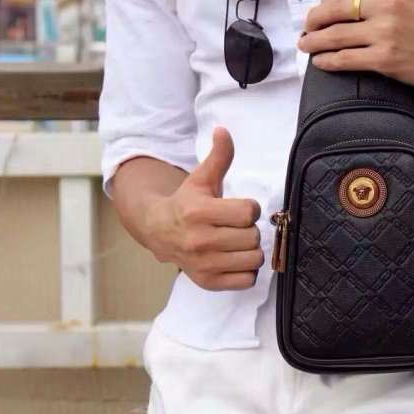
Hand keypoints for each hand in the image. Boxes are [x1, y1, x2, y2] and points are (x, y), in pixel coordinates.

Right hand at [144, 127, 262, 290]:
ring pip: (254, 259)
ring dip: (251, 250)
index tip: (239, 208)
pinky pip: (247, 280)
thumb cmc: (187, 202)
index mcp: (199, 212)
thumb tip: (223, 130)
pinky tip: (234, 258)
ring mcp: (204, 264)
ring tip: (237, 242)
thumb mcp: (202, 178)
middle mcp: (200, 241)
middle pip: (253, 237)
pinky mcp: (208, 282)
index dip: (250, 208)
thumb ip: (218, 157)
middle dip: (250, 229)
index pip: (249, 212)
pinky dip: (246, 271)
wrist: (159, 231)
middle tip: (236, 226)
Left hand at [298, 0, 413, 89]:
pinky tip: (321, 62)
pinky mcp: (384, 59)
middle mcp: (386, 6)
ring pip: (335, 35)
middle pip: (334, 9)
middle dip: (314, 20)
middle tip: (307, 28)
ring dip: (314, 42)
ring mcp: (384, 33)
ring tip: (306, 45)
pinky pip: (345, 59)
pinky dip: (328, 61)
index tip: (321, 8)